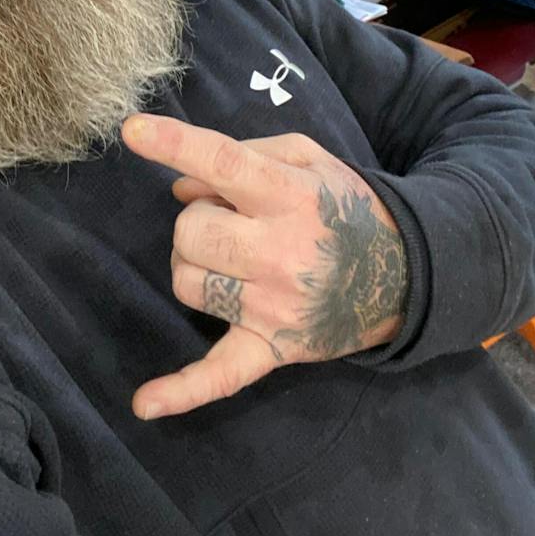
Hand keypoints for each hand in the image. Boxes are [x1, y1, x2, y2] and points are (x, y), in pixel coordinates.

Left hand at [122, 115, 408, 419]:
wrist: (402, 274)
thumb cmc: (342, 206)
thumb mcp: (305, 158)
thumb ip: (242, 153)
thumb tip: (180, 186)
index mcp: (289, 195)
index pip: (222, 163)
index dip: (174, 144)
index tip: (132, 131)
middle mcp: (280, 252)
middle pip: (191, 231)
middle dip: (198, 220)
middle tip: (231, 221)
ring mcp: (273, 306)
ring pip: (187, 282)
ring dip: (197, 265)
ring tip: (232, 260)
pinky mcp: (272, 348)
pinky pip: (219, 375)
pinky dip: (181, 391)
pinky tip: (145, 404)